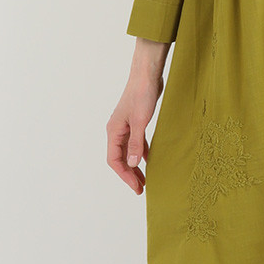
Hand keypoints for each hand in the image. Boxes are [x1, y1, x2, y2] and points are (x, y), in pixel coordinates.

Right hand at [107, 70, 163, 194]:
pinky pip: (136, 143)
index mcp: (113, 131)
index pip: (114, 160)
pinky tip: (149, 161)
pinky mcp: (136, 122)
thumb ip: (136, 143)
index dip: (125, 175)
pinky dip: (141, 153)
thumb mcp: (140, 122)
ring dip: (135, 166)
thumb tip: (132, 163)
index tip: (137, 187)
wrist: (147, 75)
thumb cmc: (142, 95)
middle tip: (141, 188)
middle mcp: (117, 130)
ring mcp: (126, 126)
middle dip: (129, 174)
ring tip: (144, 179)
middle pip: (120, 158)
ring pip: (128, 152)